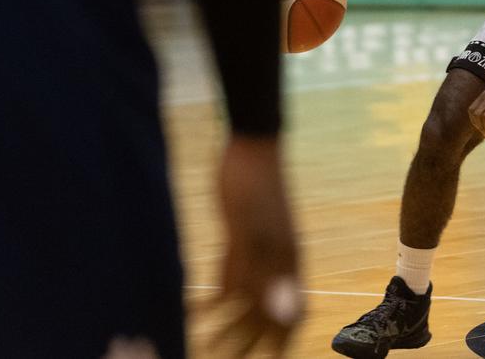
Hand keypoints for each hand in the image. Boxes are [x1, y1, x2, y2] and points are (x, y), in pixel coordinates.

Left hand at [212, 136, 302, 355]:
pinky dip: (212, 299)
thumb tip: (282, 313)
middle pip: (264, 313)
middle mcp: (276, 262)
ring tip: (201, 342)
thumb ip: (265, 273)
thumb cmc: (255, 186)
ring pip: (244, 300)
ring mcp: (257, 252)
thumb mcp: (255, 232)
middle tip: (216, 357)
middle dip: (245, 341)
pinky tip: (192, 311)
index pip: (292, 313)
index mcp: (288, 262)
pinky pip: (227, 279)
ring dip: (225, 324)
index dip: (281, 341)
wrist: (247, 146)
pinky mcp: (237, 240)